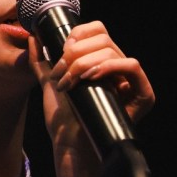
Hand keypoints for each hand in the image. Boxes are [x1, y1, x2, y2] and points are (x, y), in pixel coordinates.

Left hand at [28, 20, 154, 162]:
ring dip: (84, 63)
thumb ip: (42, 60)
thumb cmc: (64, 120)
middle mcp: (118, 69)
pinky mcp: (143, 95)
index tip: (61, 52)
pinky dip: (108, 67)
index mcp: (101, 62)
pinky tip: (89, 78)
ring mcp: (131, 81)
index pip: (98, 30)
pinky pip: (132, 66)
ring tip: (69, 82)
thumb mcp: (50, 83)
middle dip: (76, 53)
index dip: (78, 34)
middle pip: (103, 38)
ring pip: (112, 51)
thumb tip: (34, 36)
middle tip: (61, 73)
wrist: (71, 146)